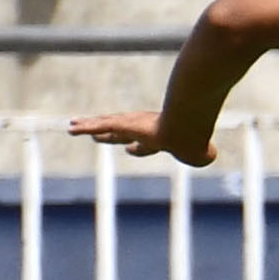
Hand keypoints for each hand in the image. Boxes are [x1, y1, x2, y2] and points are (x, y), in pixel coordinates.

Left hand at [69, 110, 216, 166]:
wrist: (186, 129)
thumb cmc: (195, 141)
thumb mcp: (202, 153)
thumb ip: (203, 155)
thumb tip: (208, 155)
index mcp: (158, 137)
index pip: (143, 144)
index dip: (136, 148)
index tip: (129, 148)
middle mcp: (142, 128)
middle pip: (120, 132)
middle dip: (108, 134)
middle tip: (96, 136)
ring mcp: (131, 124)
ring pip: (105, 126)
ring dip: (88, 128)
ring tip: (72, 127)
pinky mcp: (122, 124)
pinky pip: (99, 125)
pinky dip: (84, 127)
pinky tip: (71, 127)